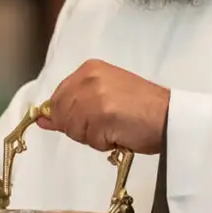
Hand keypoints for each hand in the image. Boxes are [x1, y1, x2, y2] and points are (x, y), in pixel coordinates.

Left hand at [38, 59, 169, 154]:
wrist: (170, 116)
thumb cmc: (143, 108)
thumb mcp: (104, 97)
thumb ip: (72, 105)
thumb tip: (41, 119)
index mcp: (88, 69)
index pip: (57, 99)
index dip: (70, 116)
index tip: (92, 119)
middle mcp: (88, 78)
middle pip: (62, 115)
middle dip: (81, 127)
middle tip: (109, 123)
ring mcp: (94, 95)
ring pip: (73, 129)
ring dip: (93, 136)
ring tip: (117, 127)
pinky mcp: (101, 114)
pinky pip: (89, 140)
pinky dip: (104, 143)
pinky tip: (121, 133)